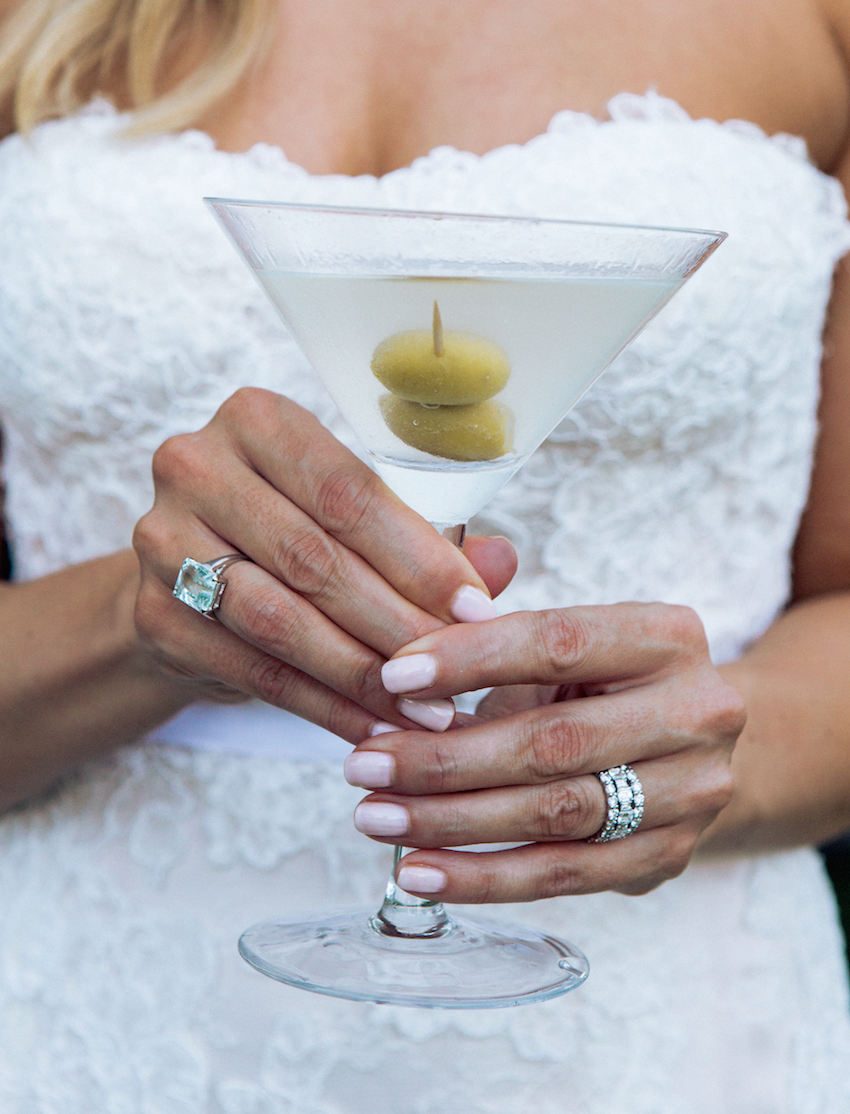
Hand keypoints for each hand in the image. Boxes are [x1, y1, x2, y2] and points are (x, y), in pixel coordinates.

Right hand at [133, 388, 515, 740]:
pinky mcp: (153, 616)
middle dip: (397, 625)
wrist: (188, 575)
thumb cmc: (290, 531)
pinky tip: (372, 727)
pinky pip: (253, 671)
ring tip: (424, 712)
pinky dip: (321, 707)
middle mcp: (196, 466)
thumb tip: (501, 564)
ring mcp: (162, 541)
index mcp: (257, 419)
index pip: (346, 491)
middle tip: (459, 676)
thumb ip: (425, 536)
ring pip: (280, 621)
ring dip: (362, 675)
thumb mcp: (354, 517)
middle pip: (314, 558)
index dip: (417, 556)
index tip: (477, 611)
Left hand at [344, 602, 745, 899]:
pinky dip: (483, 878)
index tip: (392, 676)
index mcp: (667, 636)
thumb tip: (401, 668)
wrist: (687, 740)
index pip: (558, 641)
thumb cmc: (600, 679)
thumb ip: (491, 633)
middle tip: (364, 764)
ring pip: (554, 814)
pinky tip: (419, 871)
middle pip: (553, 742)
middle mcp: (696, 712)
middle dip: (445, 757)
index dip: (470, 659)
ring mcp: (692, 792)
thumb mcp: (561, 639)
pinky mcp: (668, 856)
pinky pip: (564, 875)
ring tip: (376, 816)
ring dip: (451, 822)